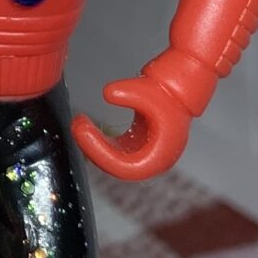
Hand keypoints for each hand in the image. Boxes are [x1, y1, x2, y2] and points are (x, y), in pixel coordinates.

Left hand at [72, 75, 191, 183]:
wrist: (178, 89)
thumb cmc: (168, 94)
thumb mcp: (146, 90)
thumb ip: (128, 93)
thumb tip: (107, 93)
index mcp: (160, 156)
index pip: (125, 168)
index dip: (102, 154)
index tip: (86, 133)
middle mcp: (153, 160)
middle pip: (116, 168)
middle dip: (93, 149)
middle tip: (78, 126)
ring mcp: (144, 154)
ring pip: (113, 161)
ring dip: (94, 147)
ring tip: (80, 125)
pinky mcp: (136, 145)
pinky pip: (113, 151)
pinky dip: (99, 142)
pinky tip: (86, 126)